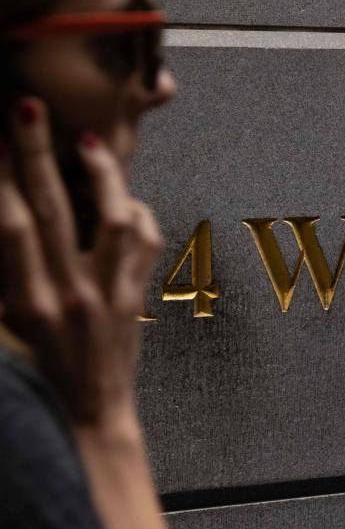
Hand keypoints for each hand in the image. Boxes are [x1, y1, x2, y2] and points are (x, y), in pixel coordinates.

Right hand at [0, 97, 162, 424]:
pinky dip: (138, 215)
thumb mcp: (5, 329)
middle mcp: (71, 295)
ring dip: (103, 175)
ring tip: (90, 140)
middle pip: (55, 210)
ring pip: (116, 220)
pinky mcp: (138, 299)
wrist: (89, 421)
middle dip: (37, 154)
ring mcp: (111, 296)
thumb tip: (6, 226)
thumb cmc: (35, 379)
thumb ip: (5, 277)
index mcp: (27, 306)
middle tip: (28, 108)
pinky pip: (147, 245)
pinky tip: (126, 199)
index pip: (11, 230)